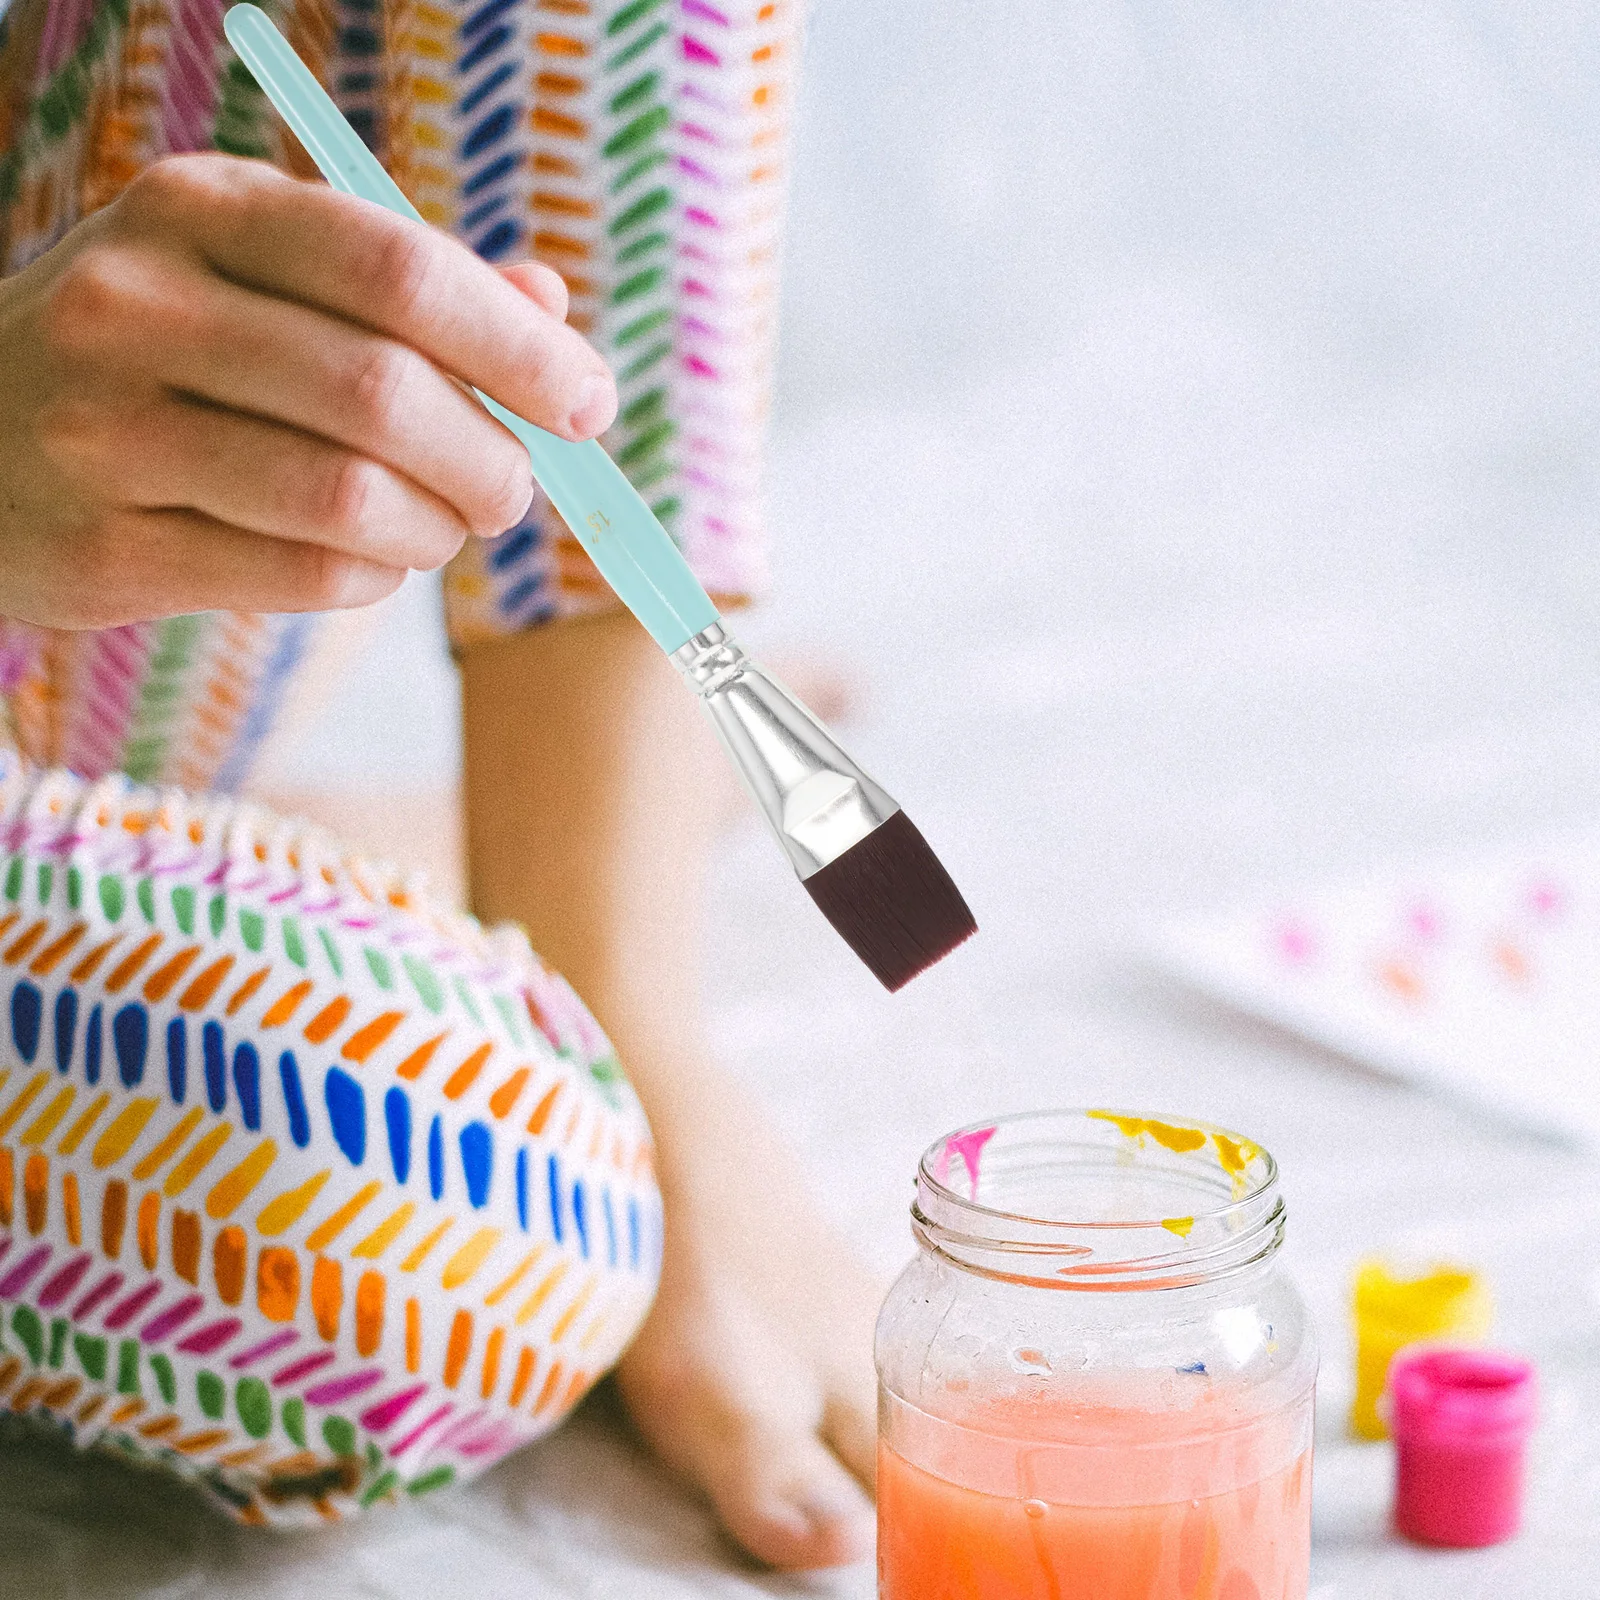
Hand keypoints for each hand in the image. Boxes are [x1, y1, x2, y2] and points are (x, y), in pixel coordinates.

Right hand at [0, 153, 615, 628]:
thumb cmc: (158, 351)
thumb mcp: (253, 272)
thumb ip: (400, 286)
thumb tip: (549, 306)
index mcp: (198, 210)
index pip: (397, 268)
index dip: (517, 347)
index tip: (587, 404)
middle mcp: (138, 304)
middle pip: (385, 395)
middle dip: (491, 461)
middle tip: (514, 491)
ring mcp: (105, 430)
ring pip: (349, 500)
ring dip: (434, 530)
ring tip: (440, 527)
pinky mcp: (104, 548)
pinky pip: (303, 575)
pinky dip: (370, 578)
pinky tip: (365, 560)